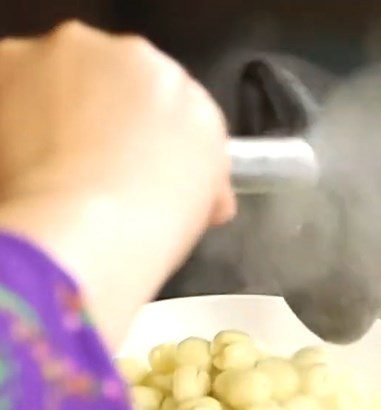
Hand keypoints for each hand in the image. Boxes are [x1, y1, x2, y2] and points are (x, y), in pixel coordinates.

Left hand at [0, 21, 235, 345]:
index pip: (170, 101)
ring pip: (65, 77)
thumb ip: (202, 176)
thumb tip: (207, 193)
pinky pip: (14, 85)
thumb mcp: (203, 204)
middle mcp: (131, 56)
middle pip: (118, 80)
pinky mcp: (9, 62)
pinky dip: (16, 115)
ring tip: (60, 168)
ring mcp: (69, 54)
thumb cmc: (152, 224)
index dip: (154, 137)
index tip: (143, 168)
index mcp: (184, 89)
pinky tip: (27, 160)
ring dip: (61, 110)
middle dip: (109, 116)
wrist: (89, 230)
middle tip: (103, 170)